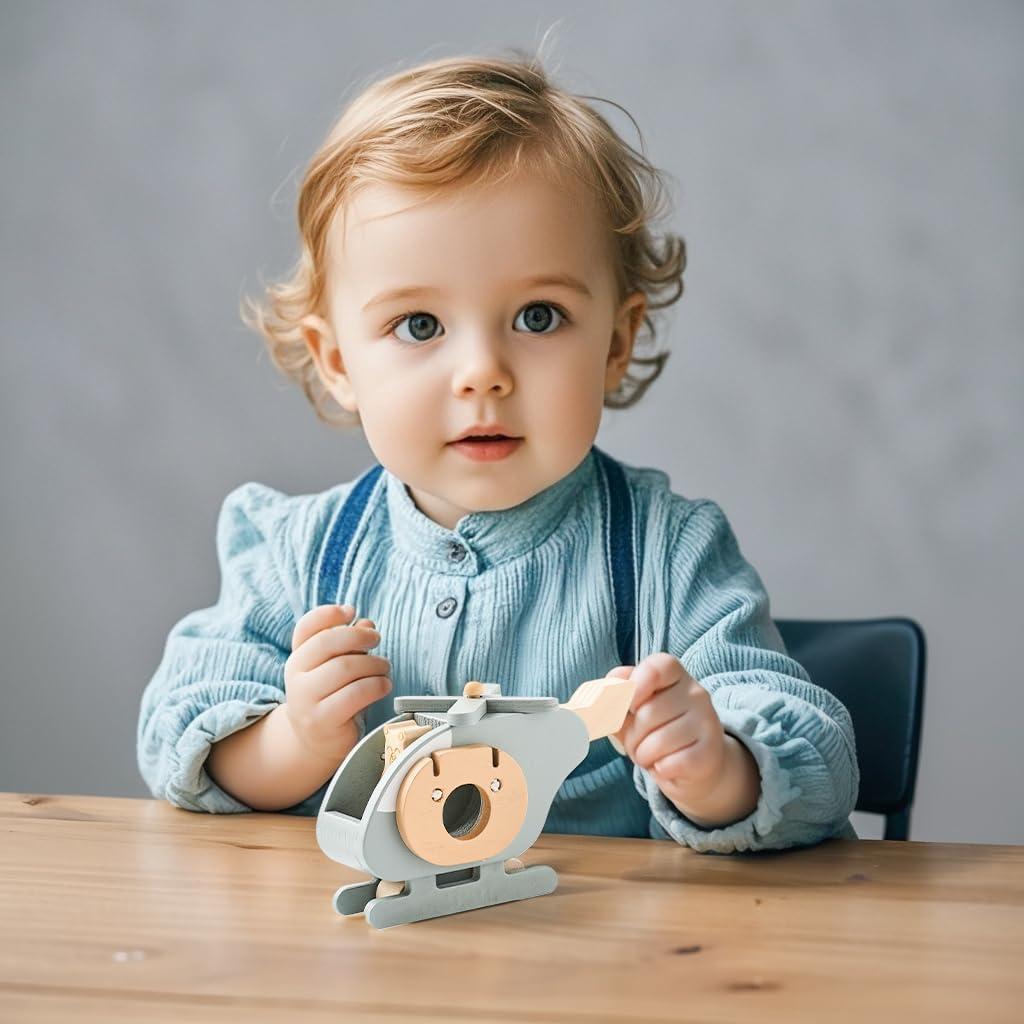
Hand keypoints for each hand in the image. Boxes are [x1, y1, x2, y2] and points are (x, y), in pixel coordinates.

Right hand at [283, 604, 391, 762]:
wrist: (317, 742)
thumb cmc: (333, 697)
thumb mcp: (337, 667)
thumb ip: (349, 644)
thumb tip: (366, 623)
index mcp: (298, 658)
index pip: (306, 627)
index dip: (328, 614)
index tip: (351, 611)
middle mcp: (296, 677)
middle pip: (327, 643)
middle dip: (359, 636)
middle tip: (376, 639)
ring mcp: (306, 700)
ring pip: (345, 667)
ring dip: (373, 663)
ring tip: (384, 668)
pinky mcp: (323, 720)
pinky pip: (356, 694)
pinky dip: (376, 685)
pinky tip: (383, 685)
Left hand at [608, 653, 759, 824]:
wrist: (694, 765)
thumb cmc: (656, 731)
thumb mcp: (632, 710)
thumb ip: (614, 697)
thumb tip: (598, 695)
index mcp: (674, 674)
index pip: (657, 667)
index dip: (635, 685)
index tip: (629, 705)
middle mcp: (696, 693)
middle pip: (648, 713)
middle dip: (632, 736)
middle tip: (640, 742)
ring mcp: (707, 721)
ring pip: (658, 742)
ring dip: (644, 756)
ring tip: (653, 755)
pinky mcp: (710, 752)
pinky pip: (670, 763)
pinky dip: (659, 770)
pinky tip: (667, 766)